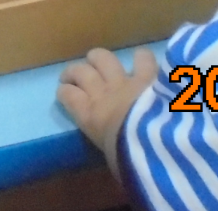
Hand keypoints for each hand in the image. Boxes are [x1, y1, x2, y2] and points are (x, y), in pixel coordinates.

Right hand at [57, 47, 157, 173]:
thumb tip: (118, 153)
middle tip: (75, 76)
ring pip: (103, 58)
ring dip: (98, 58)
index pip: (68, 95)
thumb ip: (112, 148)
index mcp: (89, 116)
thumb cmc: (129, 158)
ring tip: (97, 59)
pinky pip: (142, 59)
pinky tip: (141, 58)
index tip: (64, 92)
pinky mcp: (147, 76)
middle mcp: (102, 94)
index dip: (65, 92)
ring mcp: (124, 81)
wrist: (153, 140)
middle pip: (81, 72)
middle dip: (75, 71)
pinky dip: (141, 58)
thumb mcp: (114, 160)